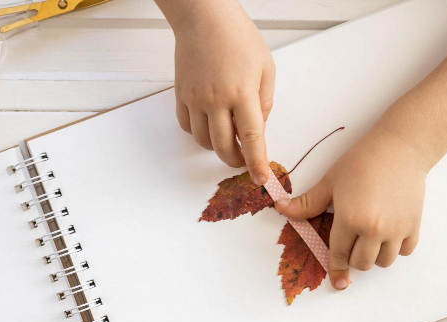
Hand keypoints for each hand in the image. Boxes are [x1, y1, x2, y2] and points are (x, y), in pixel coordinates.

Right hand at [169, 1, 274, 183]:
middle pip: (223, 147)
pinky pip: (187, 127)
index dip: (256, 163)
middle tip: (244, 159)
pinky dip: (199, 133)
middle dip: (235, 161)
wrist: (204, 18)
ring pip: (203, 141)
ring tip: (227, 135)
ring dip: (217, 147)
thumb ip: (265, 102)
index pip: (251, 139)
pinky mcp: (180, 95)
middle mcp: (216, 99)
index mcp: (242, 93)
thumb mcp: (266, 67)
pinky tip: (209, 124)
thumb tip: (258, 128)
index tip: (261, 178)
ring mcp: (195, 99)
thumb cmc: (238, 37)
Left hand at [274, 128, 429, 288]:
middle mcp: (374, 229)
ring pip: (384, 262)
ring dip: (375, 256)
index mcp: (350, 219)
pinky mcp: (414, 225)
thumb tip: (281, 208)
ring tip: (371, 239)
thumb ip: (308, 203)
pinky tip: (390, 235)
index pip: (339, 255)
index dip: (336, 268)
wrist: (400, 148)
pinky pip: (405, 252)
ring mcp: (397, 229)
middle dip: (354, 258)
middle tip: (353, 242)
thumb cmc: (362, 162)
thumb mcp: (330, 181)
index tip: (338, 282)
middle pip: (362, 263)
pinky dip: (396, 248)